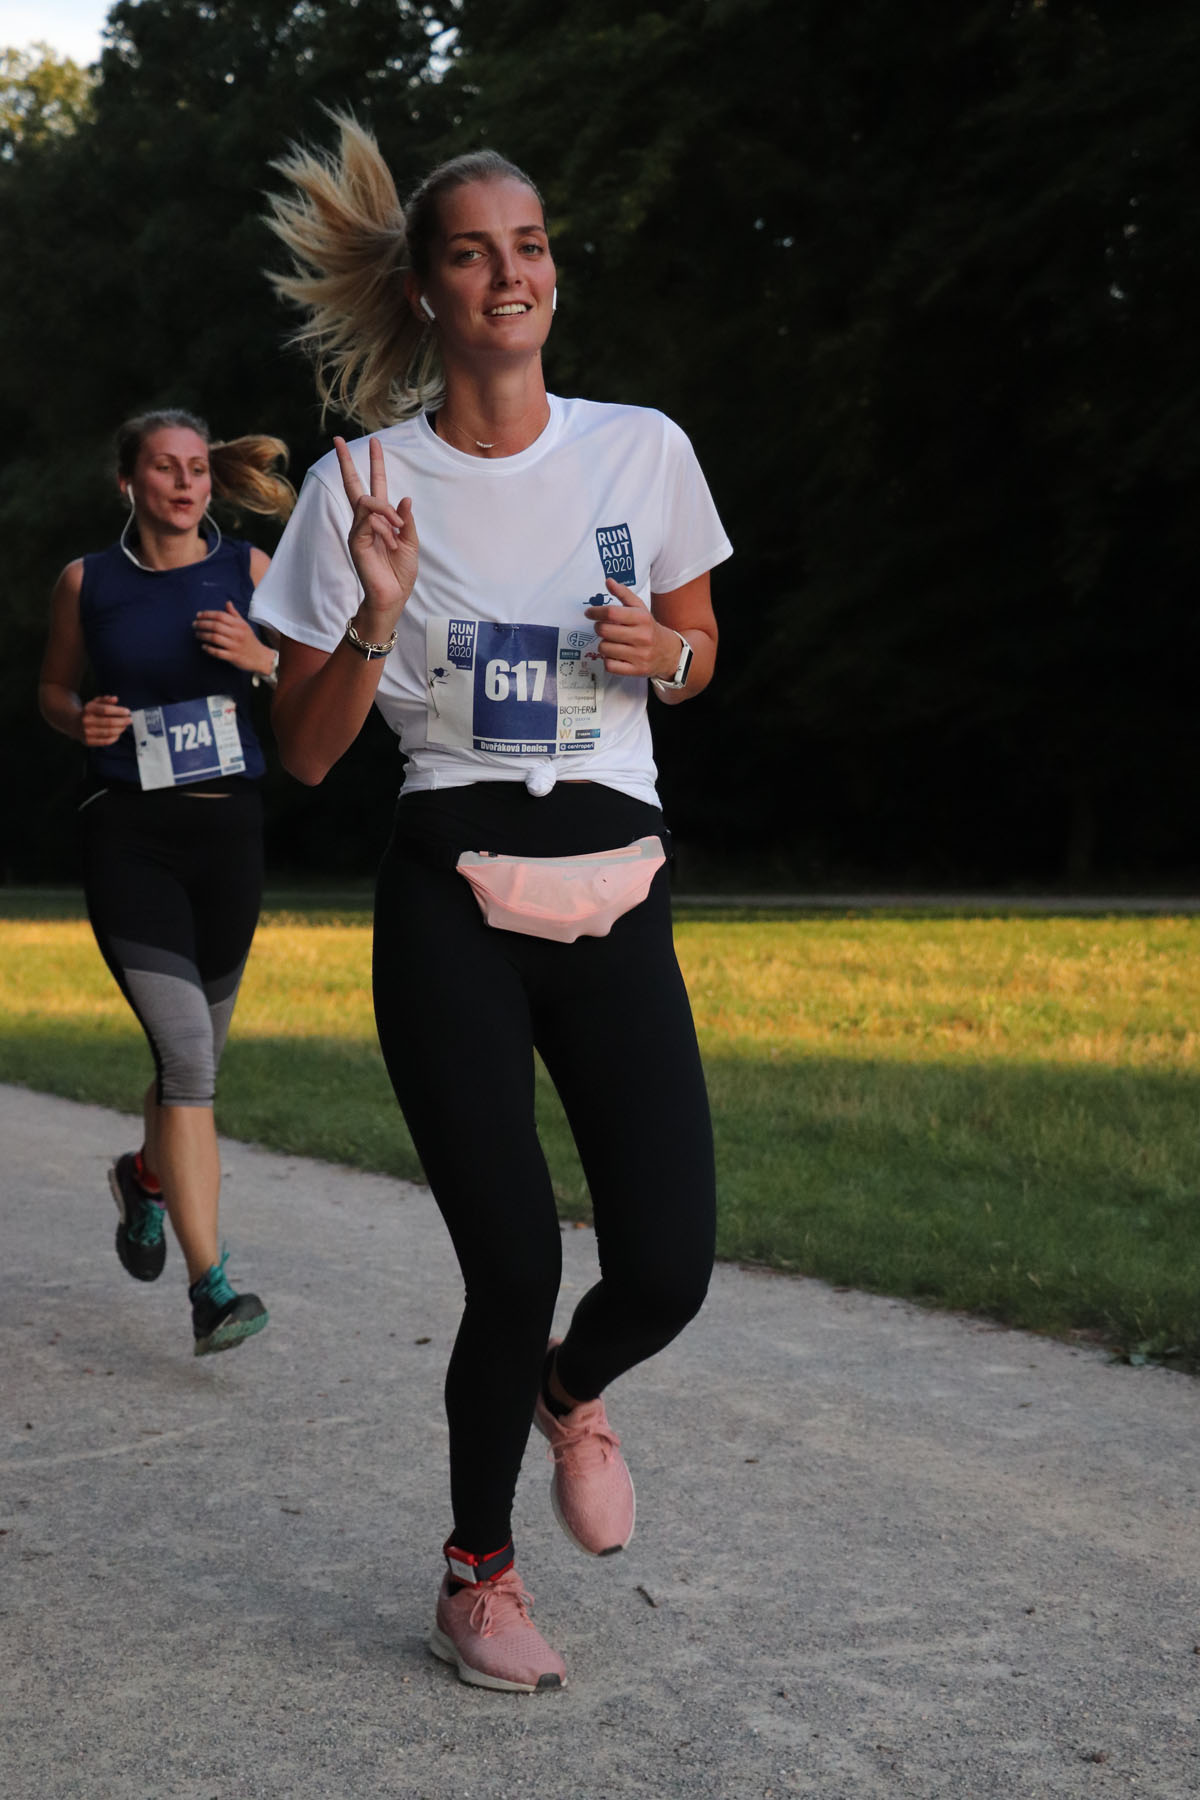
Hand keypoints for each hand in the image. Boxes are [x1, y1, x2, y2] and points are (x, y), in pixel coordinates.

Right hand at [80, 694, 130, 746]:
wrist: (74, 724)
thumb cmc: (90, 712)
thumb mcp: (95, 702)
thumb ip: (106, 700)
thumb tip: (115, 699)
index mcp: (88, 709)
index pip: (106, 710)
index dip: (119, 711)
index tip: (128, 712)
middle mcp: (86, 721)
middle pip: (109, 722)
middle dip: (122, 721)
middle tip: (130, 720)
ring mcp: (86, 732)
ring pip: (109, 732)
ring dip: (120, 729)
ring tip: (125, 726)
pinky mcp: (88, 742)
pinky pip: (106, 741)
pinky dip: (115, 738)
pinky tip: (118, 733)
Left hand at [193, 602, 273, 674]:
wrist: (260, 657)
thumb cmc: (249, 639)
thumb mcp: (244, 625)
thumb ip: (234, 614)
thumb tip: (227, 603)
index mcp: (239, 624)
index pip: (220, 615)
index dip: (207, 614)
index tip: (198, 615)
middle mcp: (237, 634)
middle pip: (216, 626)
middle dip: (202, 624)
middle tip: (194, 625)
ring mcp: (235, 646)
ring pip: (215, 638)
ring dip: (203, 635)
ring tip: (197, 634)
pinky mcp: (233, 657)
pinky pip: (218, 652)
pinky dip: (209, 649)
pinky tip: (203, 646)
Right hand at [334, 435, 418, 630]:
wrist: (393, 596)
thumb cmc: (400, 572)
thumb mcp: (410, 542)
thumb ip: (406, 520)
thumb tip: (405, 498)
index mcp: (380, 519)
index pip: (374, 485)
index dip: (375, 464)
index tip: (374, 442)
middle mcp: (365, 521)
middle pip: (353, 485)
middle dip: (346, 462)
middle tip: (337, 440)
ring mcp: (358, 530)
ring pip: (368, 502)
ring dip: (388, 513)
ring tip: (397, 532)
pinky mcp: (356, 540)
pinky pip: (369, 521)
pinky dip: (384, 528)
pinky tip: (390, 542)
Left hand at [584, 579, 677, 678]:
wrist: (668, 652)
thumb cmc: (649, 628)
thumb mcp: (640, 609)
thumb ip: (624, 594)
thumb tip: (608, 581)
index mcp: (642, 618)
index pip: (611, 613)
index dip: (595, 612)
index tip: (590, 613)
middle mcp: (642, 636)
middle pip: (604, 630)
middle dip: (598, 627)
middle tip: (602, 627)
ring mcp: (639, 655)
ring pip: (604, 648)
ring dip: (603, 644)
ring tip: (611, 642)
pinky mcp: (635, 670)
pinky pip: (609, 665)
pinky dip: (608, 660)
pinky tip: (615, 655)